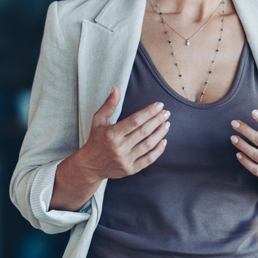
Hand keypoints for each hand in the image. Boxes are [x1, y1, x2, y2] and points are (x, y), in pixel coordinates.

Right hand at [50, 86, 169, 211]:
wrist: (90, 165)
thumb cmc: (96, 139)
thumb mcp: (98, 120)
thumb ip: (109, 104)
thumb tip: (116, 87)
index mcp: (111, 134)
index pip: (135, 120)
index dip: (149, 112)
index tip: (159, 105)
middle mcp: (119, 147)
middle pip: (144, 132)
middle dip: (157, 120)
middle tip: (166, 113)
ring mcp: (125, 160)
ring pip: (148, 145)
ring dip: (160, 133)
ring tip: (167, 124)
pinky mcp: (130, 170)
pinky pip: (148, 160)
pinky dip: (158, 150)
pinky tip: (163, 141)